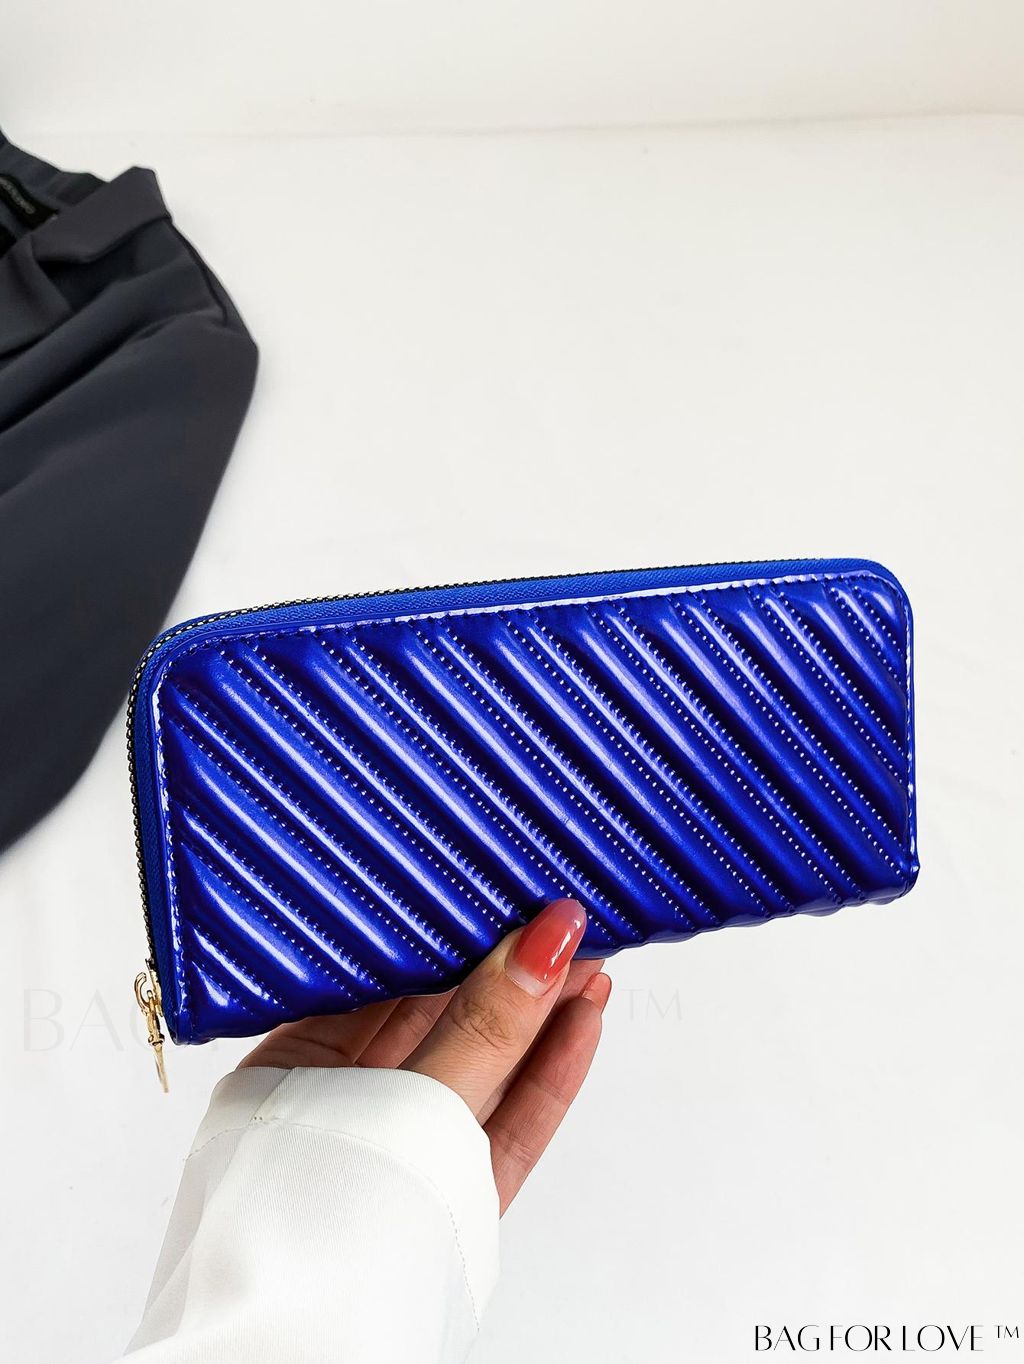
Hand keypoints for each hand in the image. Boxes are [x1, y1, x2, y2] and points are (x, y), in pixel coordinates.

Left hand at [240, 899, 609, 1212]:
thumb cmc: (302, 1242)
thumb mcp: (406, 1108)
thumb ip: (482, 1030)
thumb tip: (540, 940)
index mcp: (296, 1068)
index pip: (386, 979)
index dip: (455, 936)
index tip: (510, 898)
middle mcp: (345, 1104)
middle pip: (444, 1021)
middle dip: (511, 971)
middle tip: (568, 920)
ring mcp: (399, 1151)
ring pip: (484, 1071)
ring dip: (541, 1018)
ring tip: (591, 961)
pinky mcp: (447, 1197)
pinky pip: (503, 1124)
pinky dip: (547, 1076)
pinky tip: (582, 1025)